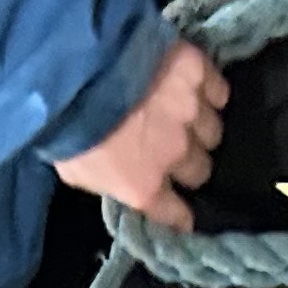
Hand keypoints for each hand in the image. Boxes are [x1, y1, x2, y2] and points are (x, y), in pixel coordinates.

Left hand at [51, 42, 226, 228]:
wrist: (78, 72)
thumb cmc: (68, 128)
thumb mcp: (79, 172)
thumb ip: (109, 181)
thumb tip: (122, 180)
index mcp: (145, 185)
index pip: (175, 213)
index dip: (180, 215)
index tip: (184, 215)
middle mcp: (176, 153)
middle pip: (200, 169)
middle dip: (191, 164)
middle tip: (177, 151)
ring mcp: (191, 111)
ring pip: (212, 131)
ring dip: (201, 129)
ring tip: (187, 118)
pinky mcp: (198, 73)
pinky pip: (218, 92)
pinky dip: (211, 93)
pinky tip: (199, 90)